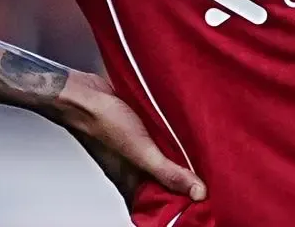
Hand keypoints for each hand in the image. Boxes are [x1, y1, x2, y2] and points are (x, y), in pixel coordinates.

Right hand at [51, 70, 206, 206]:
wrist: (84, 93)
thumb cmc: (102, 122)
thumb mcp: (141, 151)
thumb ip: (168, 172)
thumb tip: (197, 192)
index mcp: (131, 181)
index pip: (159, 201)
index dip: (179, 200)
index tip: (203, 195)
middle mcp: (133, 167)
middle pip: (164, 179)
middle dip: (184, 176)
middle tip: (209, 171)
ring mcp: (136, 147)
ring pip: (163, 156)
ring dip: (180, 154)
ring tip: (203, 151)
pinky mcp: (139, 127)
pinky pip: (160, 137)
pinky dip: (172, 135)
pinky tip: (185, 129)